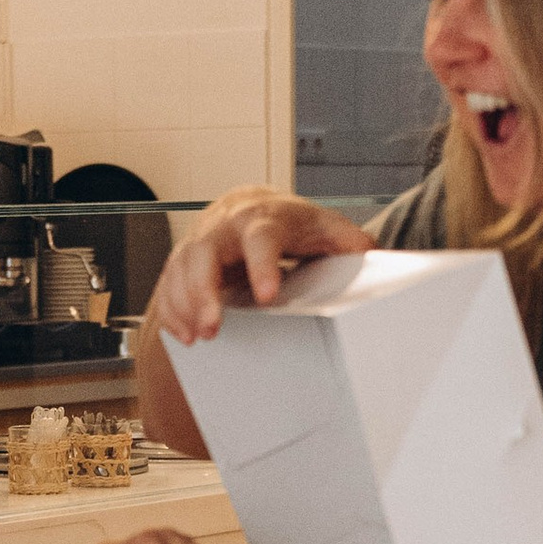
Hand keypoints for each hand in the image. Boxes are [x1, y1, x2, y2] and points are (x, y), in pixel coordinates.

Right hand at [150, 188, 373, 347]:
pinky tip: (181, 334)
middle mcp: (225, 228)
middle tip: (212, 327)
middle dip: (204, 291)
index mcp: (263, 219)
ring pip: (181, 269)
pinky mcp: (184, 260)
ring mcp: (200, 242)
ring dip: (184, 305)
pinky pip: (168, 283)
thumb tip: (375, 256)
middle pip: (205, 253)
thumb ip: (348, 241)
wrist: (248, 205)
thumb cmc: (287, 223)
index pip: (260, 238)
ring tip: (196, 338)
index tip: (267, 296)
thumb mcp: (323, 226)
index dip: (262, 265)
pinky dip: (171, 310)